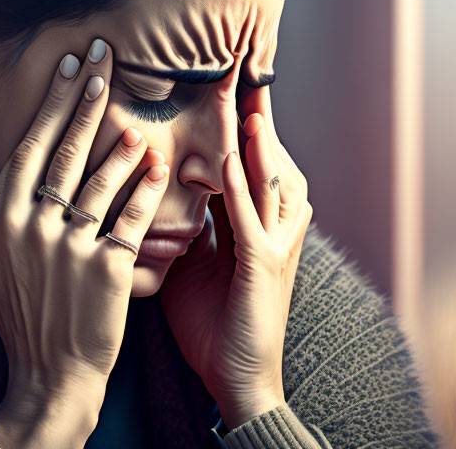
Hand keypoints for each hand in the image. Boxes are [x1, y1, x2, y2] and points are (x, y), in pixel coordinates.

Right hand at [0, 38, 169, 447]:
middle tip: (106, 61)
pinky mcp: (108, 269)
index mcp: (3, 220)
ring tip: (137, 120)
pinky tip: (161, 165)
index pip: (30, 147)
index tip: (71, 68)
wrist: (50, 374)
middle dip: (86, 100)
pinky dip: (148, 189)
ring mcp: (69, 248)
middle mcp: (33, 227)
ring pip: (99, 181)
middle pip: (63, 151)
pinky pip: (133, 218)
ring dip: (121, 144)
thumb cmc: (21, 317)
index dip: (53, 104)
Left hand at [159, 79, 312, 430]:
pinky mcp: (262, 267)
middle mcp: (277, 229)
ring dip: (260, 141)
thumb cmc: (217, 319)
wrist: (238, 378)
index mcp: (261, 226)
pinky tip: (233, 156)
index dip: (251, 128)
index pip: (257, 165)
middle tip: (248, 78)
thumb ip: (200, 222)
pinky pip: (252, 218)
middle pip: (274, 162)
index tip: (238, 90)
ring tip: (247, 101)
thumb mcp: (203, 260)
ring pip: (273, 181)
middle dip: (263, 120)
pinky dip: (242, 185)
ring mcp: (275, 246)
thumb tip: (178, 189)